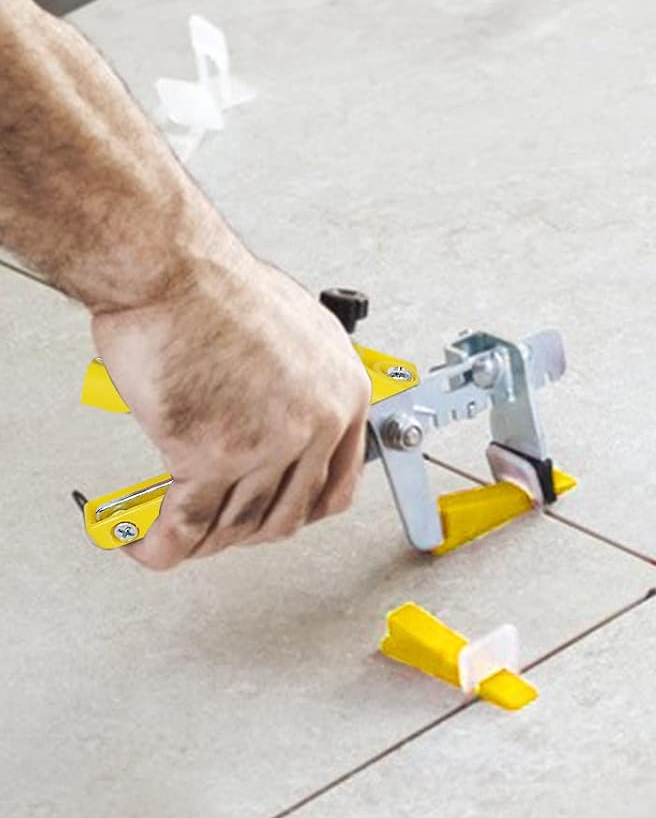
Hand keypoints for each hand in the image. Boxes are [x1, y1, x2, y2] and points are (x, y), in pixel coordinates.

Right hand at [91, 242, 371, 569]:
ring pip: (239, 525)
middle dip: (247, 532)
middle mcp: (317, 422)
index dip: (302, 511)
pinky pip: (188, 522)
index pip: (338, 484)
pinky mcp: (212, 455)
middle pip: (288, 514)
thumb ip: (300, 384)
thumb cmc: (216, 287)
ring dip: (203, 543)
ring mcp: (269, 444)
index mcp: (345, 393)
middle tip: (217, 531)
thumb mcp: (297, 332)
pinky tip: (147, 546)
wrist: (170, 270)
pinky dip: (162, 544)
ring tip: (174, 538)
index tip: (277, 518)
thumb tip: (282, 415)